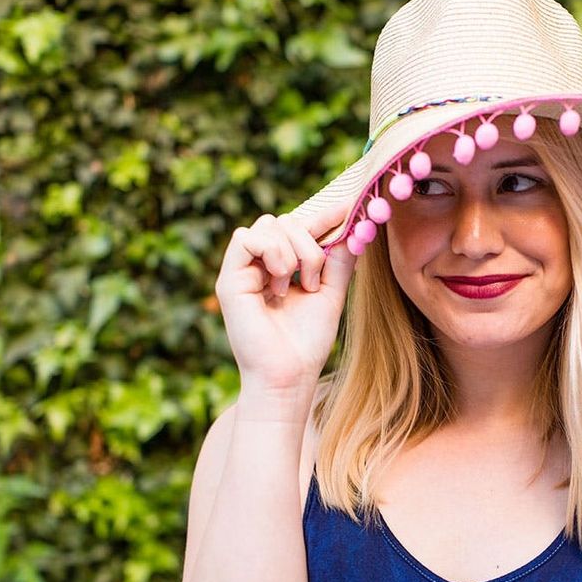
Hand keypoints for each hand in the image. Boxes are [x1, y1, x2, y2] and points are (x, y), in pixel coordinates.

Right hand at [215, 206, 355, 408]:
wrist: (289, 374)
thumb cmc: (307, 341)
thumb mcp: (331, 293)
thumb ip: (339, 261)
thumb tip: (352, 227)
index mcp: (282, 267)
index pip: (300, 227)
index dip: (323, 215)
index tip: (350, 207)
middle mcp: (261, 265)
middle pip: (286, 220)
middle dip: (310, 242)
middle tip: (314, 279)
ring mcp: (243, 270)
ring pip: (270, 224)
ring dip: (295, 251)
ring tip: (297, 285)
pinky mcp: (229, 279)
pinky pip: (247, 238)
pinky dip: (272, 252)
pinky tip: (281, 281)